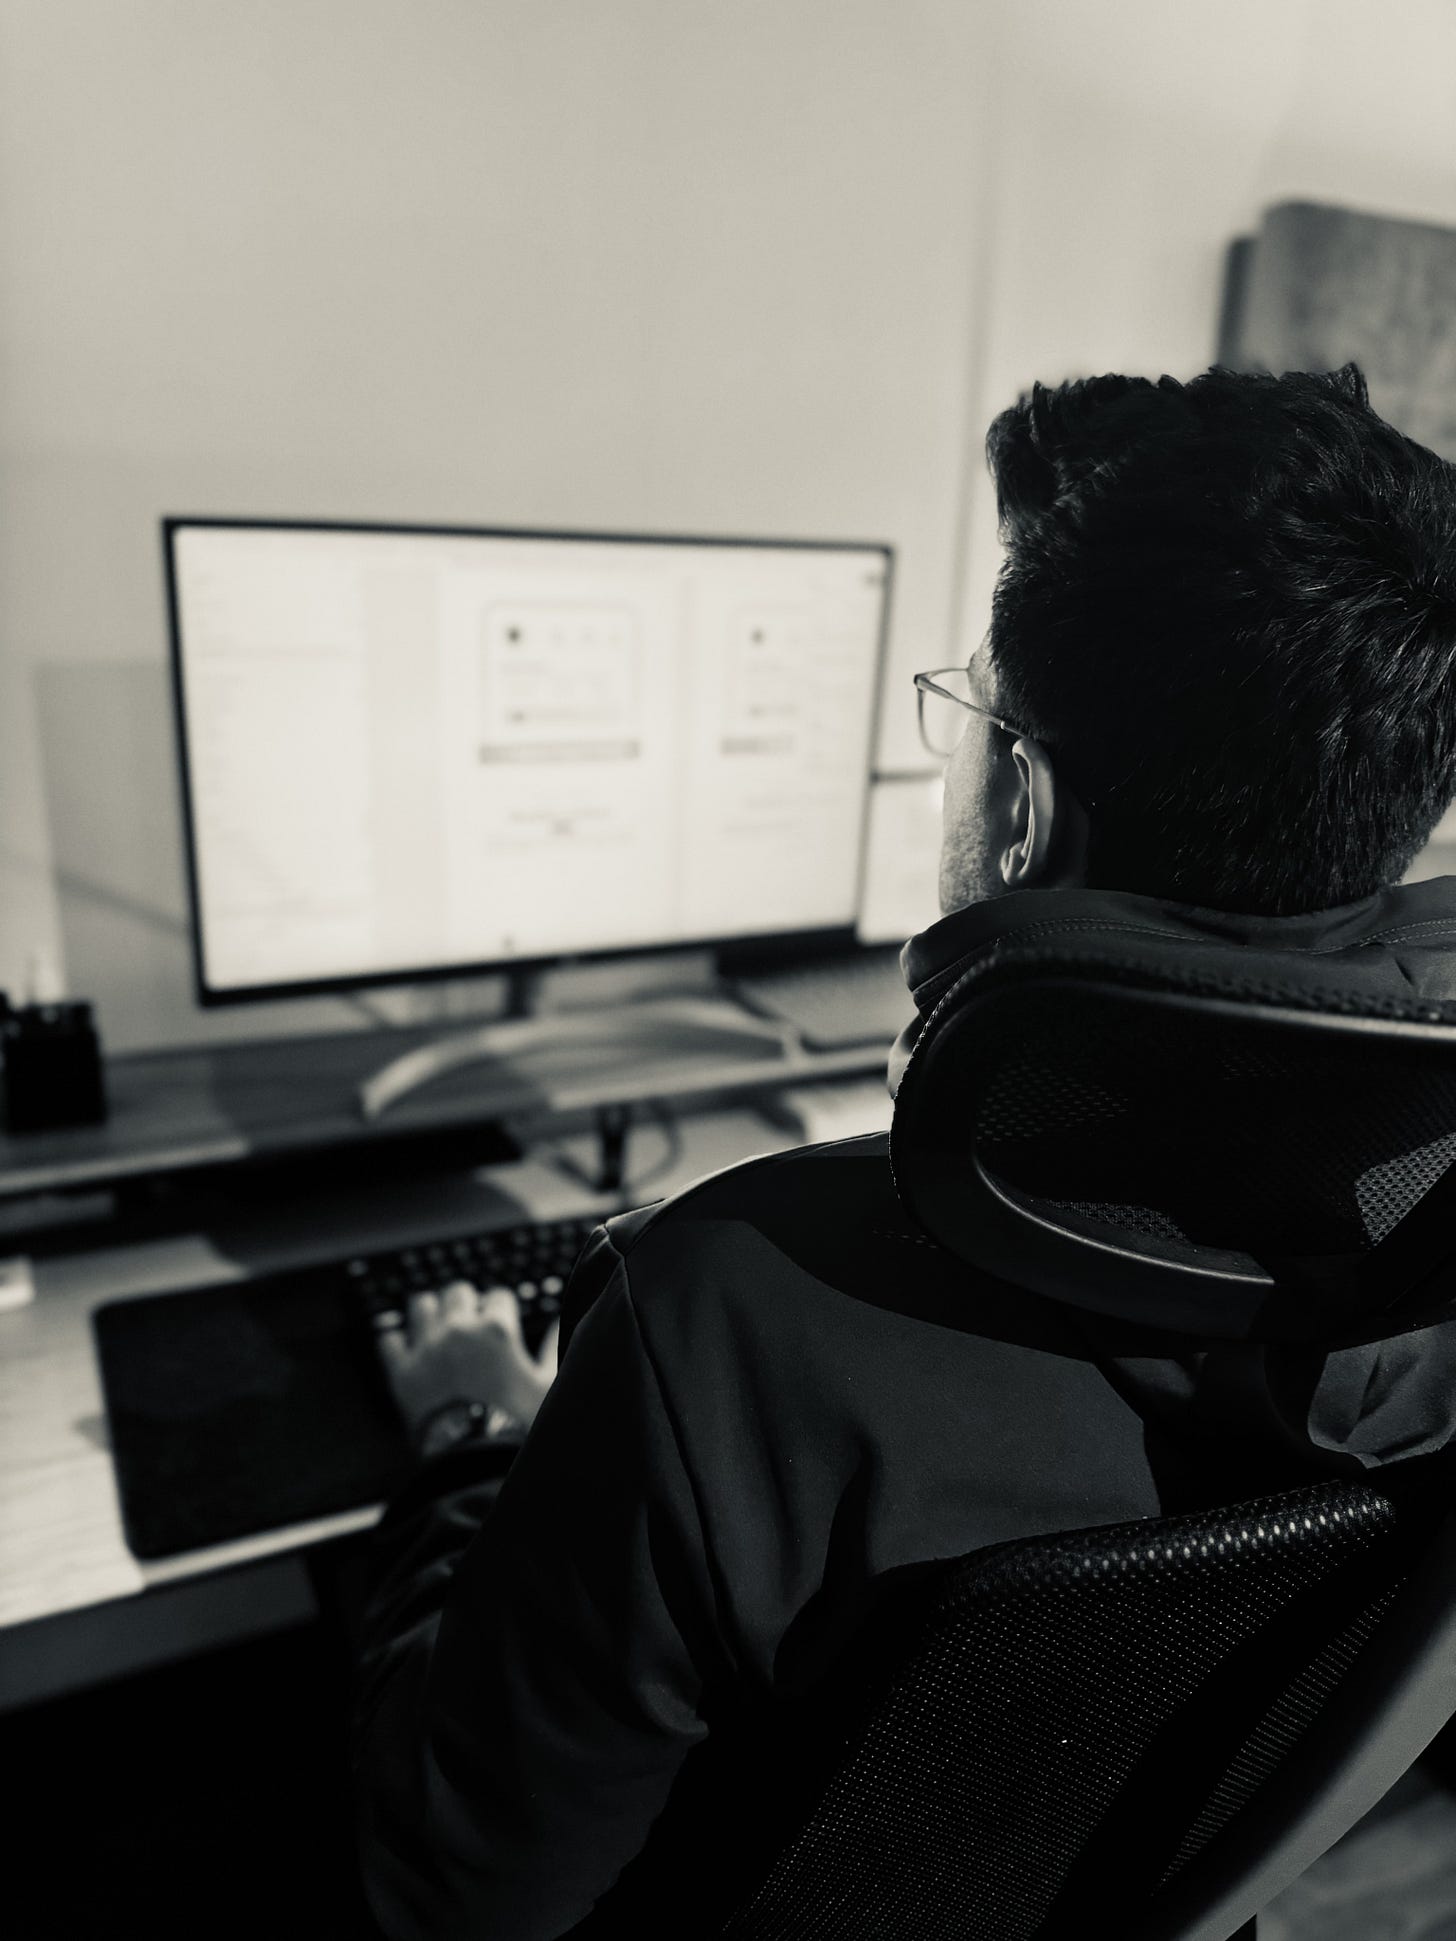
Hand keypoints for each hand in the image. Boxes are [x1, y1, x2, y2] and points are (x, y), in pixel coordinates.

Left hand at [376, 1281, 559, 1442]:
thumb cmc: (517, 1423)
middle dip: (465, 1302)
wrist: (477, 1459)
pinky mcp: (402, 1371)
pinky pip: (389, 1339)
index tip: (499, 1322)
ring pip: (421, 1305)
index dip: (500, 1308)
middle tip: (469, 1322)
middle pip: (457, 1291)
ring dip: (431, 1313)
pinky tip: (408, 1350)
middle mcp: (459, 1329)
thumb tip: (553, 1325)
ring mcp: (427, 1348)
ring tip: (438, 1328)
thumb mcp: (546, 1384)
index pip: (498, 1295)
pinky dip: (398, 1342)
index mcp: (497, 1329)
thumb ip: (550, 1348)